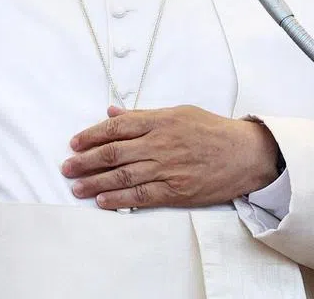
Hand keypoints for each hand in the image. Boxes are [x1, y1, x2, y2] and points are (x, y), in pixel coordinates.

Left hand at [60, 105, 281, 210]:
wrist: (246, 154)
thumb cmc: (212, 131)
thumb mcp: (178, 112)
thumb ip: (143, 115)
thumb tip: (112, 111)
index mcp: (159, 121)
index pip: (117, 127)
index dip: (91, 135)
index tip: (74, 143)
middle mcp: (160, 144)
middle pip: (115, 152)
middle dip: (86, 161)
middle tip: (67, 167)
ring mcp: (167, 169)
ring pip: (123, 176)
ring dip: (96, 182)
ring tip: (77, 187)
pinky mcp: (176, 191)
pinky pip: (142, 196)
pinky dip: (120, 200)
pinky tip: (102, 201)